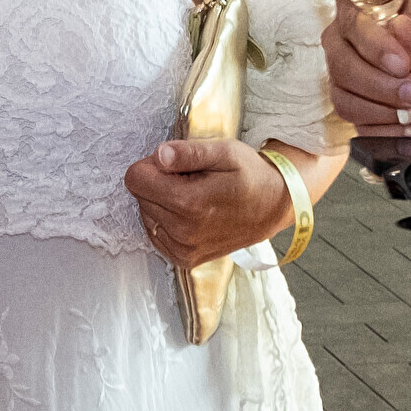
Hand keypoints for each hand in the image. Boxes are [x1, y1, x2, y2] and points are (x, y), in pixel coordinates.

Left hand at [125, 138, 291, 267]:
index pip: (135, 178)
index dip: (153, 164)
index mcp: (189, 203)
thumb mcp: (225, 151)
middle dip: (160, 183)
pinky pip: (156, 234)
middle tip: (192, 180)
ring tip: (196, 196)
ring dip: (163, 203)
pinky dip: (167, 220)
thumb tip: (160, 155)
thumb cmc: (250, 176)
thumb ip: (189, 152)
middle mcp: (183, 231)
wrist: (275, 206)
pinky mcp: (185, 259)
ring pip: (146, 215)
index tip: (177, 165)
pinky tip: (191, 213)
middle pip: (139, 196)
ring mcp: (184, 249)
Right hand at [324, 0, 410, 131]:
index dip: (374, 47)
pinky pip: (366, 130)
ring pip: (349, 104)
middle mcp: (347, 45)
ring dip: (394, 112)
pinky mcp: (362, 112)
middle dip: (386, 87)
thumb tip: (397, 30)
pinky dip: (399, 131)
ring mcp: (350, 81)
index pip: (351, 25)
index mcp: (362, 11)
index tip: (403, 63)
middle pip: (344, 70)